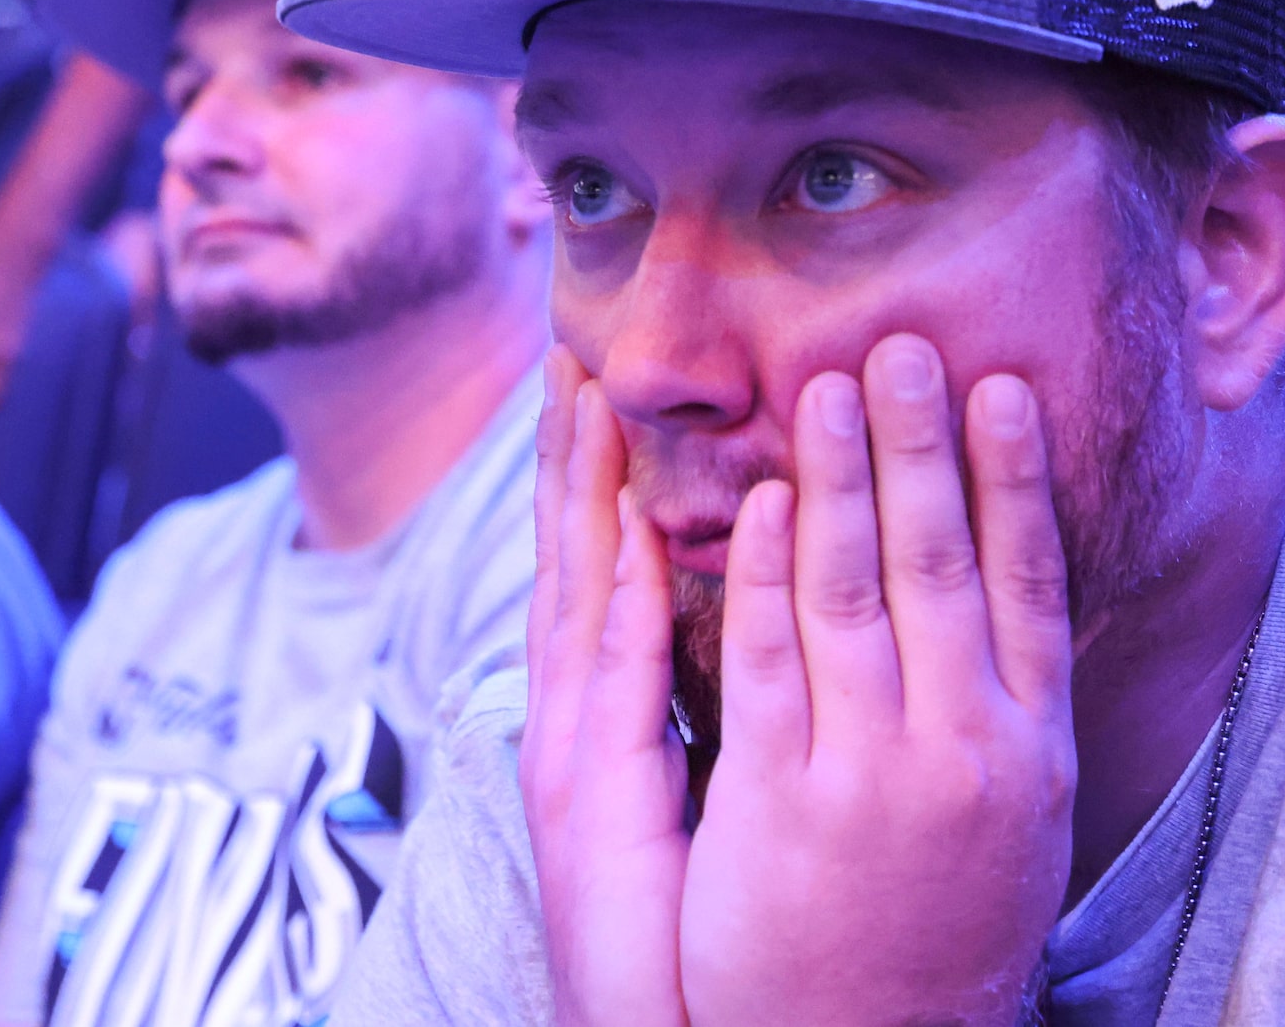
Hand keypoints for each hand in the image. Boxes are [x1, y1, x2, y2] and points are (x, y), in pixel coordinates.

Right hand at [523, 347, 693, 1026]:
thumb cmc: (695, 934)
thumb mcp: (695, 794)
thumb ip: (681, 706)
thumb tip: (716, 623)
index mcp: (594, 712)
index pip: (593, 566)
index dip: (587, 472)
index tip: (594, 380)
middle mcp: (572, 718)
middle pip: (568, 557)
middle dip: (568, 453)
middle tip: (572, 350)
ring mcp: (570, 752)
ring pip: (575, 593)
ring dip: (580, 490)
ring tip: (583, 394)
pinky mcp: (589, 796)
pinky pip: (611, 678)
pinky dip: (615, 600)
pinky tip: (624, 529)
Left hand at [679, 336, 1073, 1026]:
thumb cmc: (946, 926)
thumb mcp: (1019, 820)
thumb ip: (1011, 711)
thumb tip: (1017, 604)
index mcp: (1031, 749)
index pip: (1031, 585)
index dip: (1016, 480)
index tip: (1005, 388)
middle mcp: (965, 750)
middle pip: (944, 564)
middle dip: (922, 445)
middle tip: (903, 346)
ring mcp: (873, 773)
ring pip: (856, 591)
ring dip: (842, 477)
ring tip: (827, 385)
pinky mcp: (782, 801)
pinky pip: (770, 660)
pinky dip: (766, 571)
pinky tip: (762, 504)